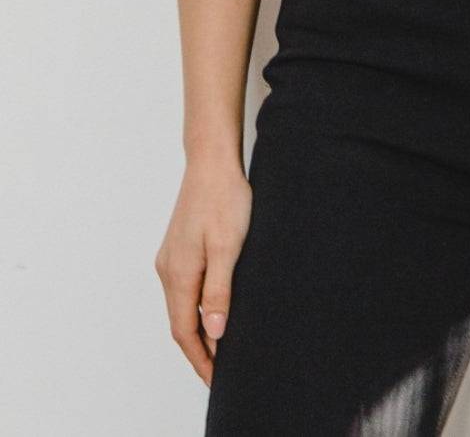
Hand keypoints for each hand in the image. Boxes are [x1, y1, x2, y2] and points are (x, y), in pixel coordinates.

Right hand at [154, 156, 251, 386]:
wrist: (211, 162)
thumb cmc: (224, 199)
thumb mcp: (229, 247)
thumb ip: (220, 292)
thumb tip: (213, 332)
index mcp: (179, 274)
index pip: (184, 331)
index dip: (200, 358)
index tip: (216, 379)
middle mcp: (167, 269)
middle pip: (179, 322)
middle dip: (198, 349)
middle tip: (221, 370)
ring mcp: (170, 258)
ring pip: (181, 305)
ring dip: (197, 328)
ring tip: (220, 346)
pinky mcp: (178, 248)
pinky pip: (183, 289)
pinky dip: (195, 307)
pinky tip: (212, 309)